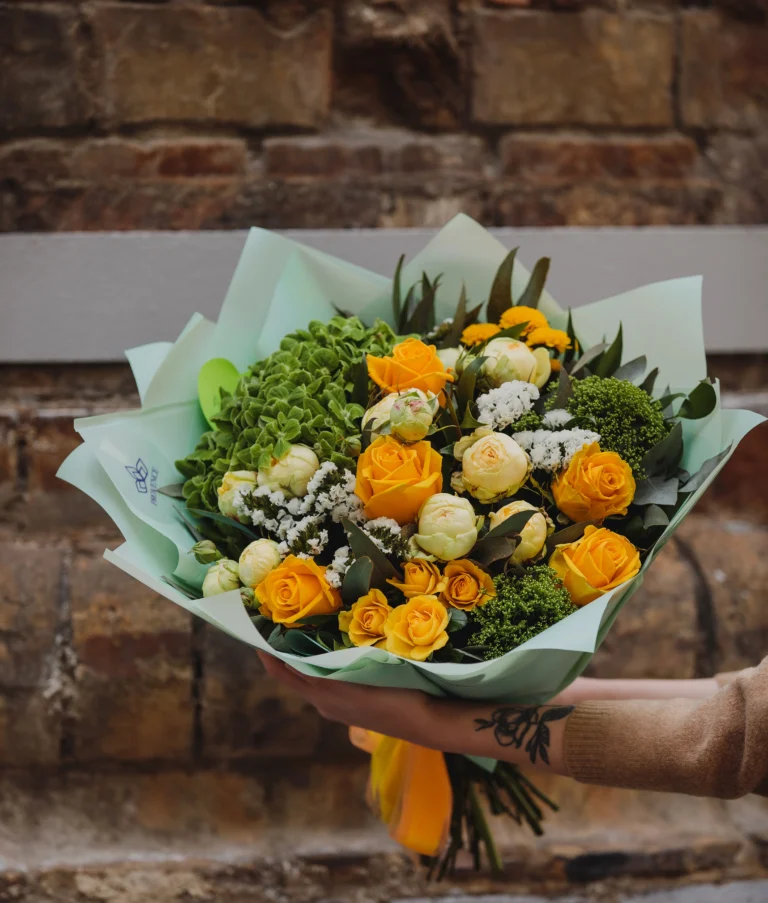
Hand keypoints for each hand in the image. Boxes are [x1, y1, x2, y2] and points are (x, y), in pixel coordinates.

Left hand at [258, 651, 446, 748]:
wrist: (423, 721)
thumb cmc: (395, 694)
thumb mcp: (360, 674)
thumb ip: (331, 666)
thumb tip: (299, 652)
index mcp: (323, 695)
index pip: (284, 673)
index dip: (268, 655)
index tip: (257, 634)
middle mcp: (324, 704)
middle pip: (293, 677)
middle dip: (281, 655)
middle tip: (276, 628)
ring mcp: (337, 709)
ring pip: (310, 681)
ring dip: (300, 662)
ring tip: (300, 635)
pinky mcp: (350, 710)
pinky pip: (325, 686)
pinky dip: (317, 670)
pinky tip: (327, 654)